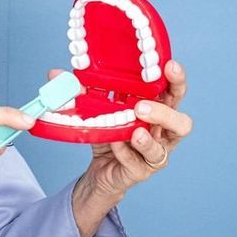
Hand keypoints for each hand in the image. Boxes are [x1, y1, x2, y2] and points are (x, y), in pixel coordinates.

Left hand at [83, 59, 191, 198]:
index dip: (176, 80)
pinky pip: (137, 163)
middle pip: (181, 123)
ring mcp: (153, 153)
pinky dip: (124, 152)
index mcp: (156, 110)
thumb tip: (55, 74)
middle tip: (142, 106)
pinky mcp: (140, 170)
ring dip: (147, 139)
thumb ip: (77, 90)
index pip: (174, 93)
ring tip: (134, 131)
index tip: (169, 65)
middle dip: (165, 113)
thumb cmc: (108, 133)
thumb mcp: (91, 108)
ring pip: (162, 148)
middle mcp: (161, 133)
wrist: (100, 169)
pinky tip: (115, 144)